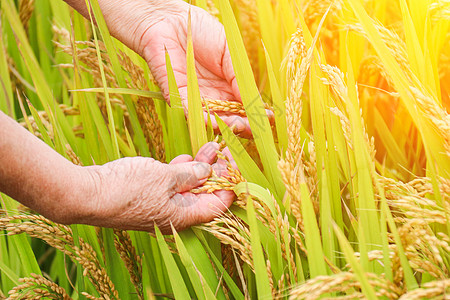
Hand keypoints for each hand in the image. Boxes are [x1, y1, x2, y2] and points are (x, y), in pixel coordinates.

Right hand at [77, 142, 234, 232]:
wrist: (88, 194)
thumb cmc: (127, 189)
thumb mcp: (165, 176)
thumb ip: (189, 174)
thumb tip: (207, 171)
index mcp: (183, 217)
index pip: (217, 206)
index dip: (229, 187)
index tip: (236, 168)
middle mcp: (174, 215)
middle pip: (203, 195)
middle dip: (215, 172)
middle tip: (223, 153)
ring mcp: (160, 206)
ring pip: (187, 187)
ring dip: (198, 168)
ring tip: (209, 147)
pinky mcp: (147, 196)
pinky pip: (170, 184)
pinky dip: (180, 171)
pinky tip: (186, 157)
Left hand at [136, 1, 252, 136]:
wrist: (171, 19)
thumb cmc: (201, 31)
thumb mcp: (229, 52)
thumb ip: (239, 76)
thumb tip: (255, 101)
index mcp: (228, 86)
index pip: (244, 106)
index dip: (256, 114)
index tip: (269, 119)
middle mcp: (213, 97)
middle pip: (230, 118)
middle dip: (244, 126)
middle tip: (255, 128)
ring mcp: (196, 98)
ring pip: (212, 120)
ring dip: (226, 126)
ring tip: (240, 126)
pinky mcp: (177, 96)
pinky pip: (191, 113)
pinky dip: (204, 120)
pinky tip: (217, 122)